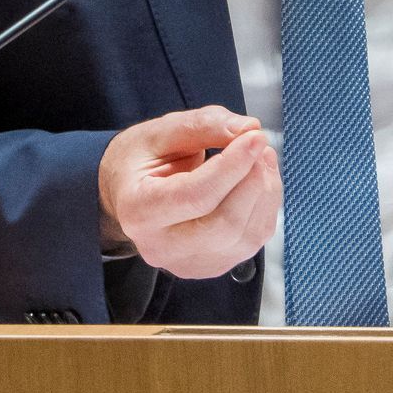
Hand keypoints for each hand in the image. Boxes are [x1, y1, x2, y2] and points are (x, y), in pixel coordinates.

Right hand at [98, 105, 280, 278]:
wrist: (127, 193)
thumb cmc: (141, 161)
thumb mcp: (161, 131)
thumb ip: (203, 125)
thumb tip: (249, 129)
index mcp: (139, 210)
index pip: (195, 197)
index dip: (232, 166)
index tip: (255, 137)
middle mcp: (160, 247)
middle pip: (224, 225)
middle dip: (253, 181)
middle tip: (260, 143)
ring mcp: (187, 263)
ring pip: (245, 237)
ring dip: (265, 192)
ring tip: (260, 157)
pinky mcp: (210, 266)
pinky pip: (252, 243)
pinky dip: (264, 207)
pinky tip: (258, 180)